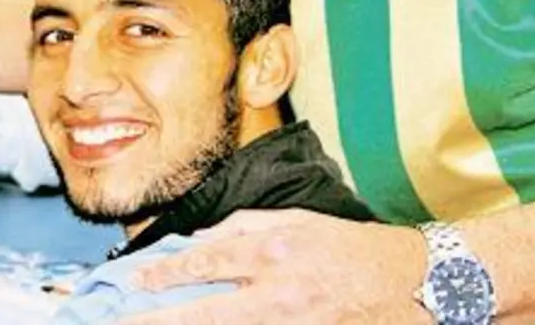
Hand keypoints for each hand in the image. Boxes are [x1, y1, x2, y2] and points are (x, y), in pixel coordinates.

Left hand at [122, 209, 428, 323]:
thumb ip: (242, 229)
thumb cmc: (348, 247)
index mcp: (272, 252)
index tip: (134, 283)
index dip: (163, 275)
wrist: (412, 281)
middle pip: (205, 312)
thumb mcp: (295, 221)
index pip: (204, 264)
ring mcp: (294, 322)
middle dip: (159, 319)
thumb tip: (199, 241)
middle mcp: (278, 291)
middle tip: (123, 322)